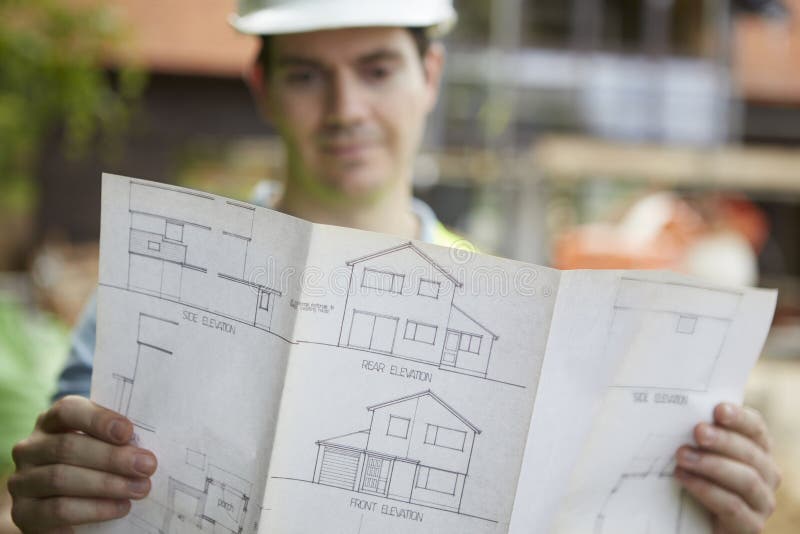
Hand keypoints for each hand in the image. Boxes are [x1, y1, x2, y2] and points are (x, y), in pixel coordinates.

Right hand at [8, 396, 156, 532]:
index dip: (98, 420)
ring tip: (139, 488)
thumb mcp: (102, 446)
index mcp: (51, 422)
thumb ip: (117, 440)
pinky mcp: (25, 513)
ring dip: (107, 484)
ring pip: (61, 478)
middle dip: (112, 457)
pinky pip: (59, 510)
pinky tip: (120, 507)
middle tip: (147, 466)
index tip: (129, 432)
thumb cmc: (92, 466)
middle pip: (67, 447)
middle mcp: (31, 448)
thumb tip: (147, 445)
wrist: (65, 508)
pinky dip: (94, 509)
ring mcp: (23, 481)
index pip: (68, 411)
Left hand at [675, 403, 780, 533]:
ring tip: (682, 455)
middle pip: (751, 453)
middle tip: (698, 431)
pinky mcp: (751, 525)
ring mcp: (762, 502)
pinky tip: (683, 478)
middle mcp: (767, 474)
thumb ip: (699, 435)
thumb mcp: (699, 452)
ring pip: (746, 479)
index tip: (718, 409)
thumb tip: (675, 410)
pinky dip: (707, 490)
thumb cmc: (698, 477)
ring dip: (712, 464)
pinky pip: (733, 506)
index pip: (756, 428)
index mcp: (758, 450)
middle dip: (723, 440)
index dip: (739, 418)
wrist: (697, 521)